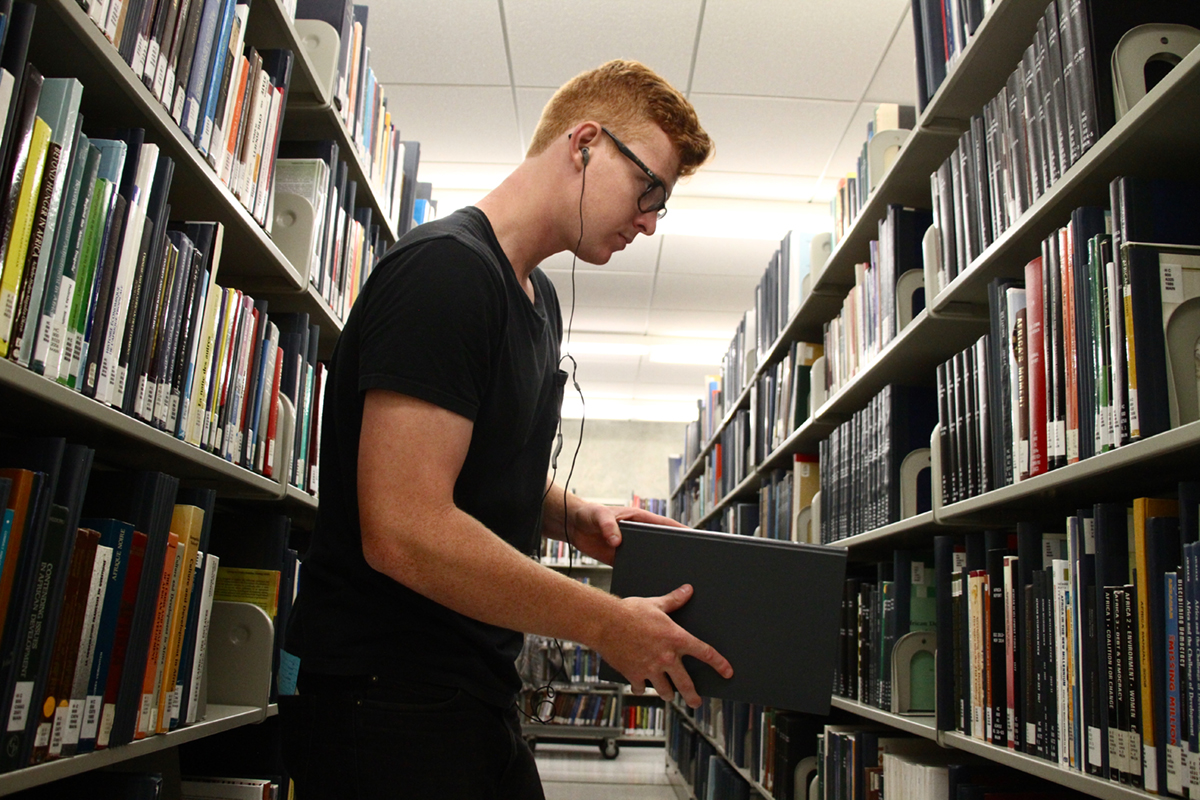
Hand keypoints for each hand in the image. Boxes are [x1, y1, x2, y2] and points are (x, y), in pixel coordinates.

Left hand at [569, 503, 686, 565]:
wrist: (573, 526)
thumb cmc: (589, 513)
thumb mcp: (599, 516)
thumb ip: (608, 526)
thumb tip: (617, 541)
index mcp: (638, 518)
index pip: (664, 524)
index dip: (680, 530)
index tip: (695, 537)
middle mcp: (638, 533)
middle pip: (661, 543)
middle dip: (674, 550)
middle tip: (689, 561)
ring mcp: (631, 546)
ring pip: (650, 556)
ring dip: (658, 564)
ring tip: (672, 575)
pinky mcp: (621, 558)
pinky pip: (635, 566)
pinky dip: (641, 572)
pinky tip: (648, 581)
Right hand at [594, 584, 732, 707]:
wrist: (605, 622)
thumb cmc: (629, 611)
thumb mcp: (655, 603)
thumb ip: (674, 600)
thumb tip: (688, 590)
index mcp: (676, 639)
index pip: (705, 653)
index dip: (719, 664)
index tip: (728, 672)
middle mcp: (666, 658)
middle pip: (686, 684)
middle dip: (693, 696)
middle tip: (697, 702)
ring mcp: (650, 669)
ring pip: (665, 690)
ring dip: (668, 694)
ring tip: (669, 695)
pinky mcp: (634, 675)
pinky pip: (641, 688)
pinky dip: (641, 688)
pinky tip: (640, 686)